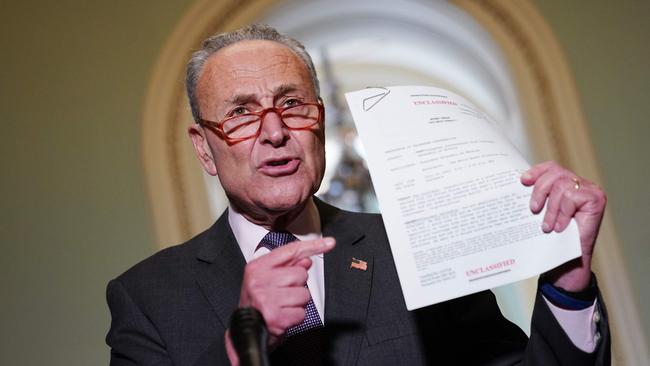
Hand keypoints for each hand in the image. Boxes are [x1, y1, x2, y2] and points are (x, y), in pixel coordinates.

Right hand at [233, 237, 334, 346]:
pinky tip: (283, 315)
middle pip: (300, 274)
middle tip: (283, 293)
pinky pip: (301, 313)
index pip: (290, 251)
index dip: (313, 246)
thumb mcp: (267, 279)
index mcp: (257, 268)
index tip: (329, 243)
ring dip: (298, 302)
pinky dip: (296, 316)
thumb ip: (287, 267)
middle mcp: (260, 281)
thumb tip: (306, 260)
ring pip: (304, 294)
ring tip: (283, 305)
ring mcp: (267, 299)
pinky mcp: (275, 317)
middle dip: (297, 285)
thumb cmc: (257, 302)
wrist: (245, 328)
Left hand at [521, 161, 606, 290]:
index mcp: (565, 183)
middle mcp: (579, 183)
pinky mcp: (597, 199)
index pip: (551, 168)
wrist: (568, 262)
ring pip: (562, 186)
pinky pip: (572, 197)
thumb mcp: (541, 213)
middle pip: (555, 173)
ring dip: (551, 208)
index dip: (537, 171)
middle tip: (533, 210)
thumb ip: (537, 197)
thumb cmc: (553, 237)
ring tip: (547, 226)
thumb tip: (516, 183)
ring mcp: (590, 190)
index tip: (523, 181)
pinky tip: (560, 227)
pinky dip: (563, 213)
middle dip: (540, 190)